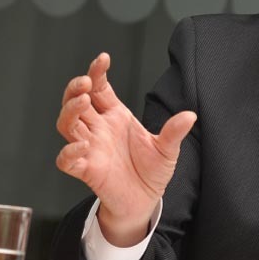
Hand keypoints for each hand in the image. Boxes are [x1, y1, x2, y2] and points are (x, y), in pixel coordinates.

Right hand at [55, 53, 196, 245]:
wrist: (146, 200)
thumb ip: (174, 132)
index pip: (99, 88)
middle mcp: (99, 129)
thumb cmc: (152, 171)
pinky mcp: (86, 170)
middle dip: (75, 89)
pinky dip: (69, 152)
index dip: (97, 73)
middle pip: (76, 102)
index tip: (103, 59)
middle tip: (84, 82)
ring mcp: (90, 148)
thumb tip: (191, 115)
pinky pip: (67, 160)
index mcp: (115, 117)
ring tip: (83, 102)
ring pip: (67, 125)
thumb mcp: (168, 149)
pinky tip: (82, 145)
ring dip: (70, 112)